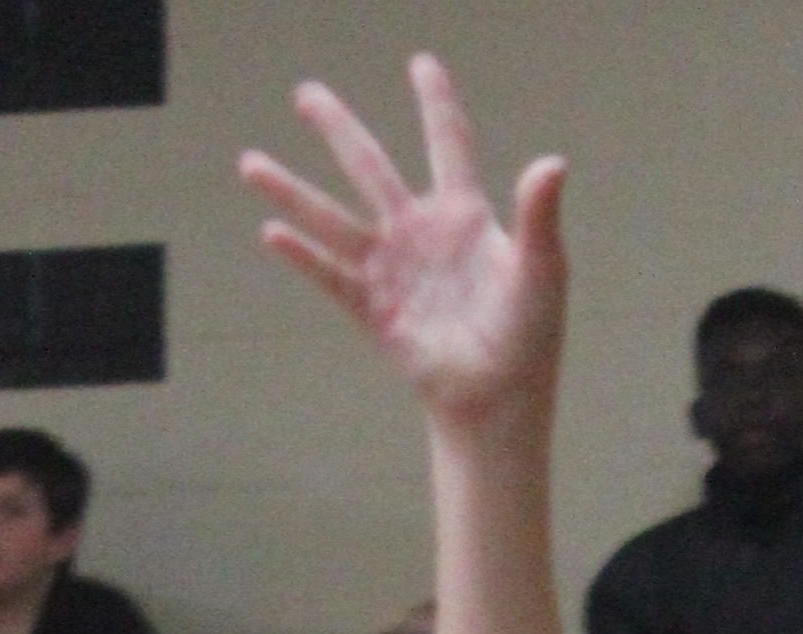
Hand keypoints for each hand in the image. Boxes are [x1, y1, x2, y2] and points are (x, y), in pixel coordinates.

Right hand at [241, 57, 568, 431]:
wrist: (497, 400)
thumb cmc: (527, 337)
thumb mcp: (541, 270)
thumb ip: (539, 215)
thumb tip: (553, 162)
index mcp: (463, 216)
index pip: (448, 145)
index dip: (436, 104)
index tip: (420, 64)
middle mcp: (419, 234)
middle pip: (370, 168)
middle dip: (337, 130)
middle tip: (305, 93)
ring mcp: (391, 270)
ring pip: (333, 219)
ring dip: (292, 192)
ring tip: (249, 163)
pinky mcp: (373, 310)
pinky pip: (331, 276)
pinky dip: (302, 257)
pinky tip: (270, 233)